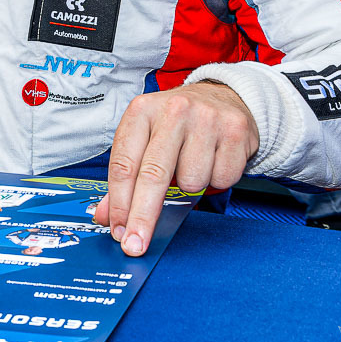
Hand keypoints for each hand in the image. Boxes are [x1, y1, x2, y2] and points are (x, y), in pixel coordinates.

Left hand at [94, 80, 257, 255]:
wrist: (224, 97)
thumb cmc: (178, 123)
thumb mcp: (145, 139)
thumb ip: (125, 177)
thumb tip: (105, 216)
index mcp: (142, 111)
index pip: (124, 164)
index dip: (119, 203)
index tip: (118, 230)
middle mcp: (173, 110)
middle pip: (154, 175)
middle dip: (143, 216)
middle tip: (136, 244)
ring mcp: (206, 118)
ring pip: (192, 181)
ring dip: (190, 187)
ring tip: (192, 166)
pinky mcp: (235, 131)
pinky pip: (221, 179)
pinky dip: (216, 180)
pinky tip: (214, 160)